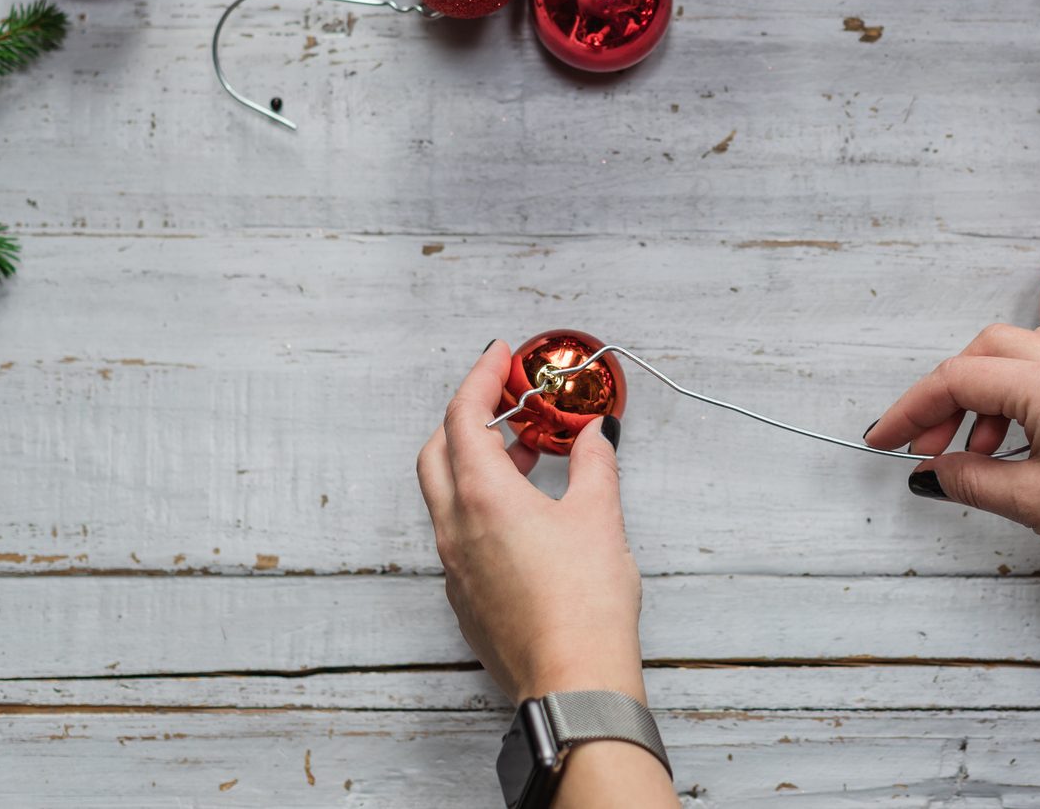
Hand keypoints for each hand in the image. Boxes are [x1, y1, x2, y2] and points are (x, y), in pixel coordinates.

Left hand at [416, 342, 645, 703]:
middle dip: (467, 418)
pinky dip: (482, 506)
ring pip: (447, 496)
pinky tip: (527, 514)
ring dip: (478, 463)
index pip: (464, 417)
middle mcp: (456, 530)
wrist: (573, 682)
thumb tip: (595, 437)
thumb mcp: (601, 517)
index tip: (498, 356)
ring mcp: (455, 568)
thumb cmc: (584, 604)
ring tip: (530, 456)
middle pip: (438, 453)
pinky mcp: (467, 599)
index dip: (480, 378)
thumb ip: (594, 464)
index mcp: (482, 498)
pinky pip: (459, 534)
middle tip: (507, 403)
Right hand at [864, 322, 1039, 599]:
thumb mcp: (1035, 503)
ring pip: (1024, 355)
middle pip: (987, 351)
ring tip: (978, 452)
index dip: (912, 409)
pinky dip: (1025, 396)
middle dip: (948, 395)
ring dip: (988, 394)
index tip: (884, 438)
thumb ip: (972, 478)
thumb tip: (935, 470)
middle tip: (927, 445)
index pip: (959, 378)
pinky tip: (1023, 442)